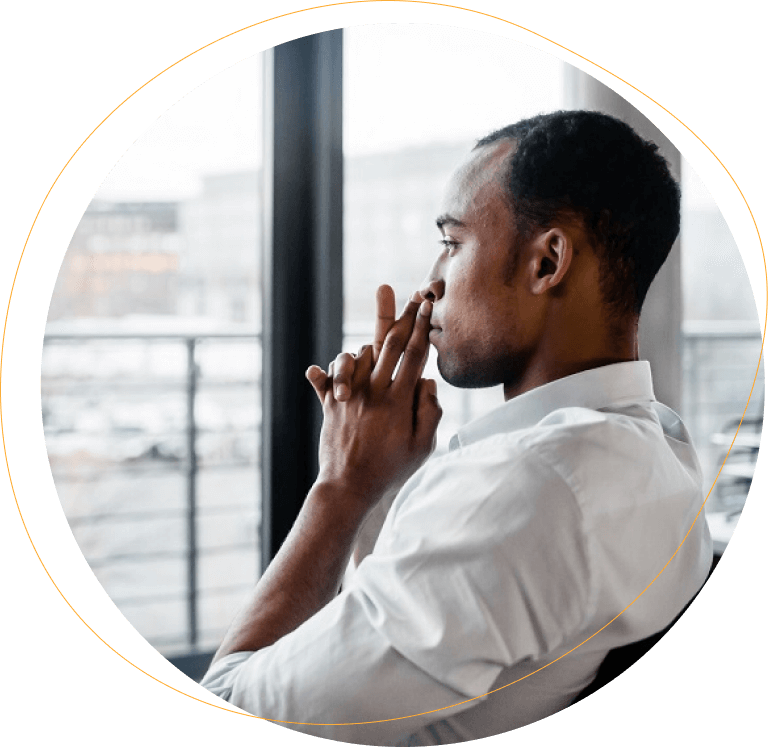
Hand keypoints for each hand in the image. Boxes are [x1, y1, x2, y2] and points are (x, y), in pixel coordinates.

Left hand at [305, 286, 441, 510]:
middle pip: (389, 344)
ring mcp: (350, 396)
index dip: (422, 327)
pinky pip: (324, 381)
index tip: (428, 306)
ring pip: (357, 355)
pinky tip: (314, 371)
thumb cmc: (391, 470)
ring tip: (376, 345)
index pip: (414, 354)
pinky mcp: (330, 406)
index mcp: (399, 400)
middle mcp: (373, 391)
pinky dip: (323, 375)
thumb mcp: (422, 447)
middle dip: (403, 317)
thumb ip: (430, 412)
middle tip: (412, 296)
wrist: (349, 488)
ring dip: (368, 347)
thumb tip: (427, 381)